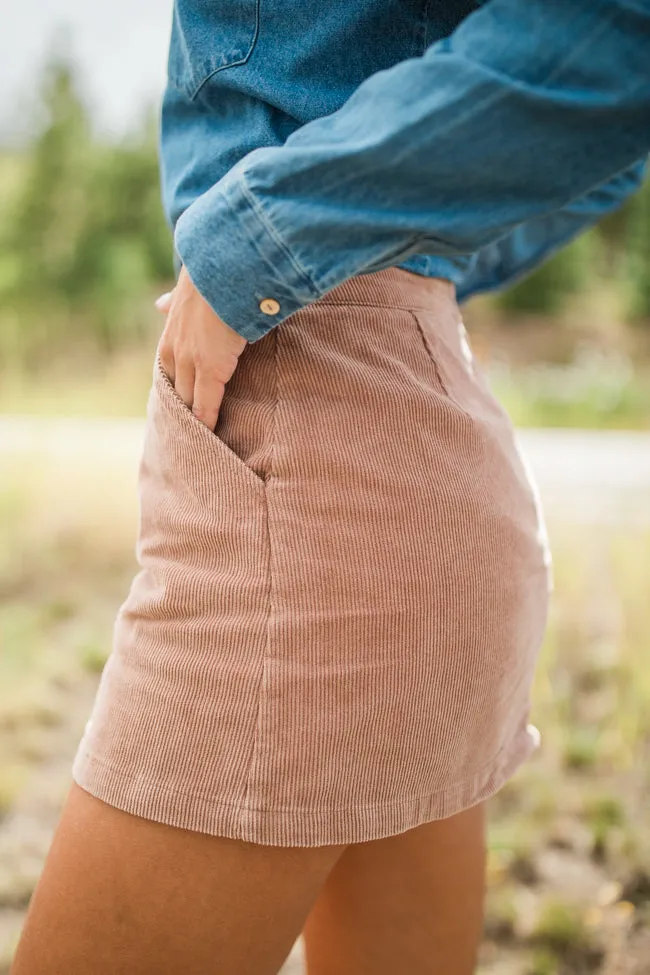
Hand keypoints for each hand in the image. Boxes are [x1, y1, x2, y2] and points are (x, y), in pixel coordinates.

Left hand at [154, 265, 247, 429]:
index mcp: (170, 335)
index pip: (168, 373)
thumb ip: (175, 302)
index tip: (178, 406)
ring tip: (198, 441)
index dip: (175, 390)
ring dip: (192, 420)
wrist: (227, 267)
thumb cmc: (216, 276)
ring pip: (187, 401)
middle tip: (186, 433)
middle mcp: (174, 351)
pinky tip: (210, 437)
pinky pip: (206, 404)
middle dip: (180, 410)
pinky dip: (207, 422)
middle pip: (175, 392)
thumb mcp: (187, 289)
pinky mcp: (211, 369)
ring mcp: (191, 362)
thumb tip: (160, 304)